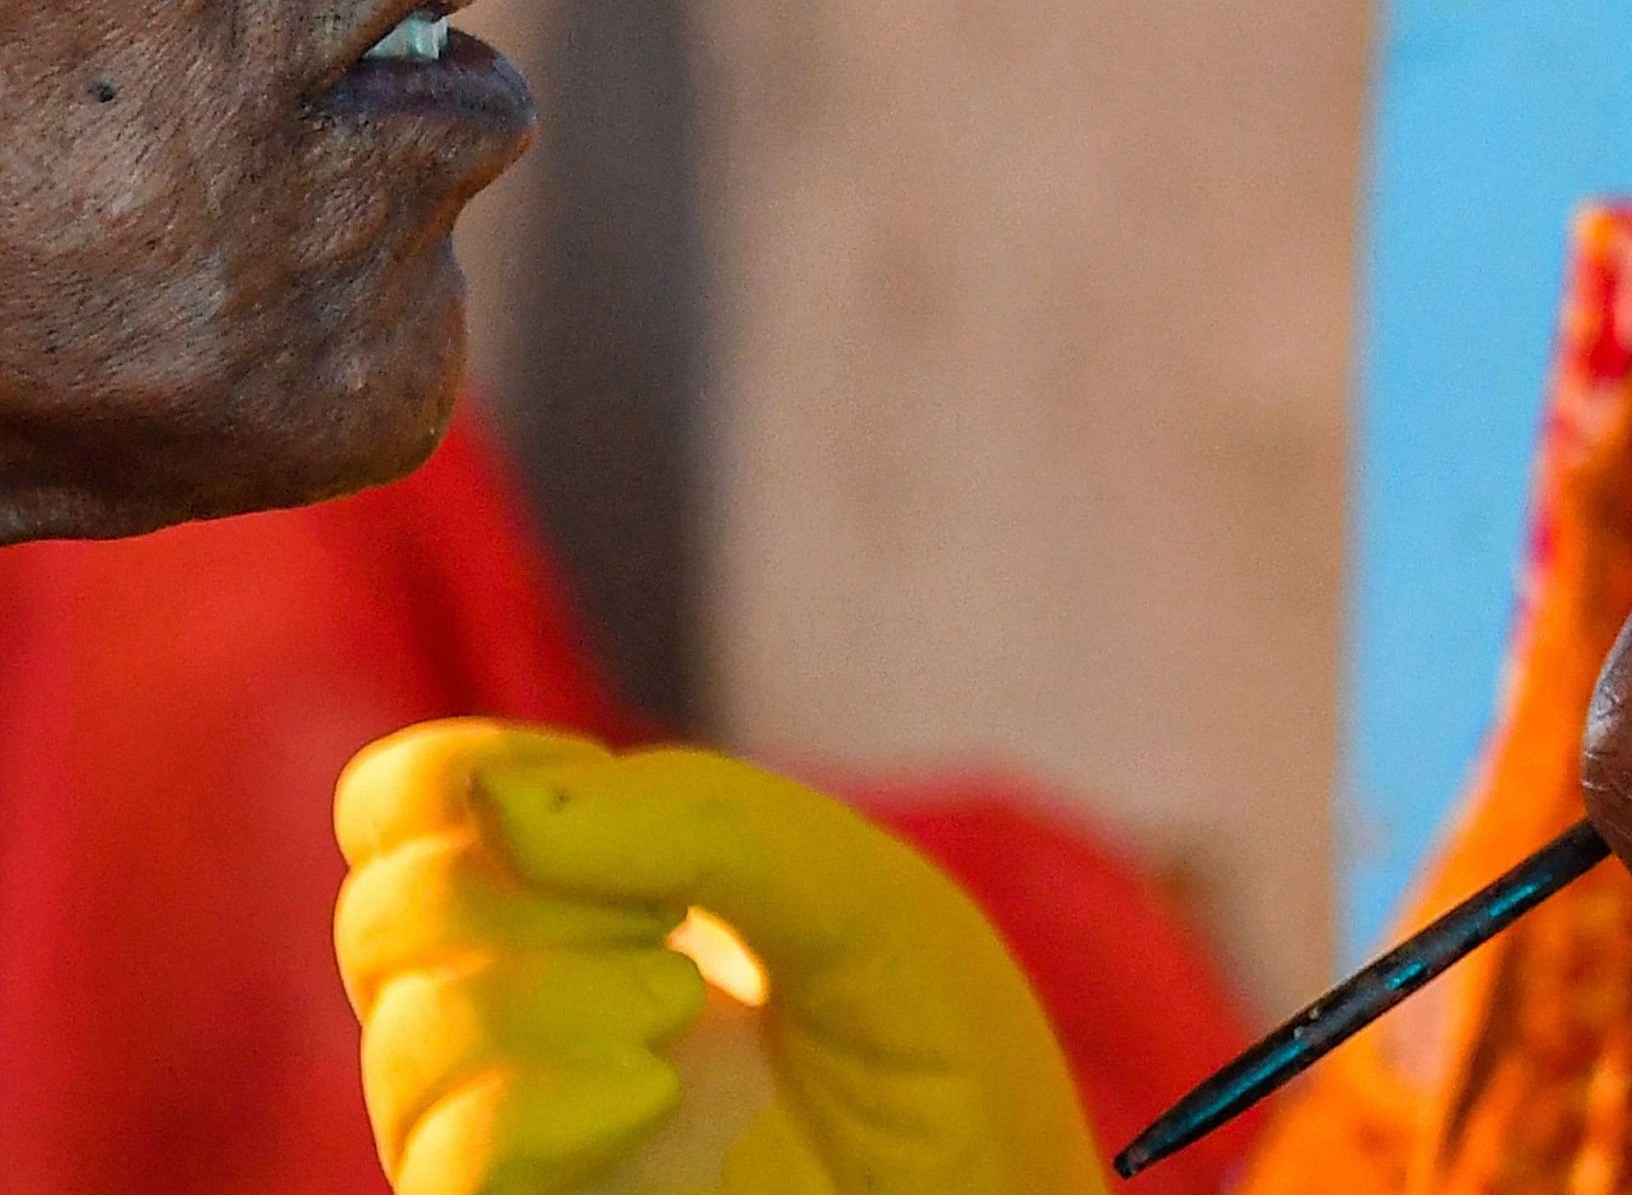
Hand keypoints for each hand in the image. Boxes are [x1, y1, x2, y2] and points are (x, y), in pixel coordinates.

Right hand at [335, 720, 1105, 1194]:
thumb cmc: (940, 1063)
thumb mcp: (856, 899)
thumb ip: (699, 820)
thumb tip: (486, 800)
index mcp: (586, 904)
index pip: (409, 806)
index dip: (455, 778)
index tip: (595, 807)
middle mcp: (524, 1014)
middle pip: (388, 910)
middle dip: (528, 889)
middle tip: (670, 934)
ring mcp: (519, 1132)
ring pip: (409, 1032)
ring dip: (541, 994)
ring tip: (675, 1015)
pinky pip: (443, 1162)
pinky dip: (528, 1106)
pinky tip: (646, 1090)